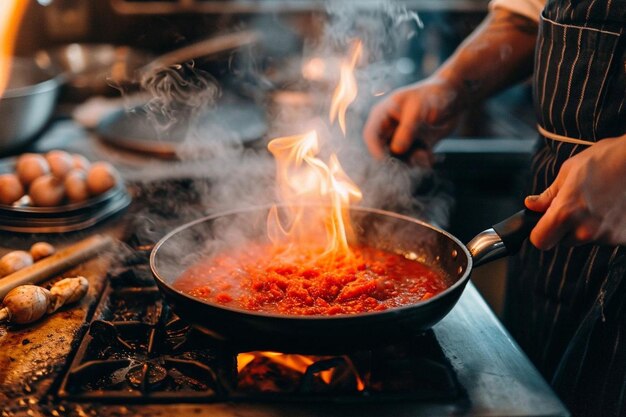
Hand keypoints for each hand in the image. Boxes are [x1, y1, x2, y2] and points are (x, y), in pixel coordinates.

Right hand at [363, 76, 462, 166]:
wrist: (454, 96)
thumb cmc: (432, 94)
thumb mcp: (418, 110)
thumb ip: (407, 130)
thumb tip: (396, 150)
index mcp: (382, 114)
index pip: (371, 135)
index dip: (375, 150)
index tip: (386, 162)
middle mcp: (388, 128)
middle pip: (382, 151)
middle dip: (396, 160)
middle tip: (412, 160)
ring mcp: (401, 138)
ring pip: (399, 159)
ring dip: (412, 161)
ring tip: (426, 155)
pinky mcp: (414, 146)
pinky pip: (413, 161)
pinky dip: (421, 162)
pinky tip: (430, 156)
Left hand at [525, 135, 625, 249]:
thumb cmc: (607, 159)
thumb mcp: (569, 171)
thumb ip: (549, 194)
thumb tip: (532, 204)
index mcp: (565, 213)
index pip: (540, 241)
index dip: (539, 233)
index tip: (542, 224)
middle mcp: (585, 229)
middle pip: (563, 241)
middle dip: (563, 227)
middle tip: (575, 205)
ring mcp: (606, 235)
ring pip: (584, 239)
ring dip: (585, 226)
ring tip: (597, 201)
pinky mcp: (623, 237)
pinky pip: (605, 237)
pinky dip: (605, 226)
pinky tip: (611, 207)